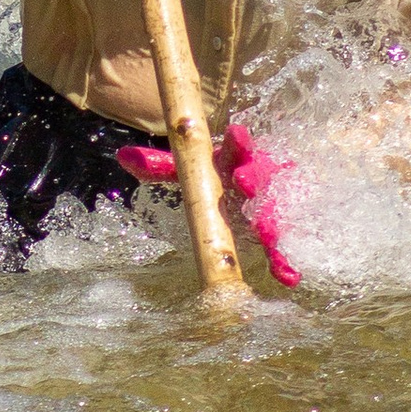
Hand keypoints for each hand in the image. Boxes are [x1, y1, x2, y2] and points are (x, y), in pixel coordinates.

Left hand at [113, 115, 299, 285]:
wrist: (259, 180)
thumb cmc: (224, 173)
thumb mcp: (196, 168)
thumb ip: (162, 166)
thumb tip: (122, 156)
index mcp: (235, 161)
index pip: (238, 148)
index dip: (238, 142)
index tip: (236, 133)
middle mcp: (255, 181)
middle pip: (256, 179)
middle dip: (252, 179)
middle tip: (244, 181)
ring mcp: (269, 206)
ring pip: (269, 213)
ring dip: (268, 223)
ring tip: (266, 234)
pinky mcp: (278, 231)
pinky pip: (281, 248)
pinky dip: (283, 262)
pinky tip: (288, 278)